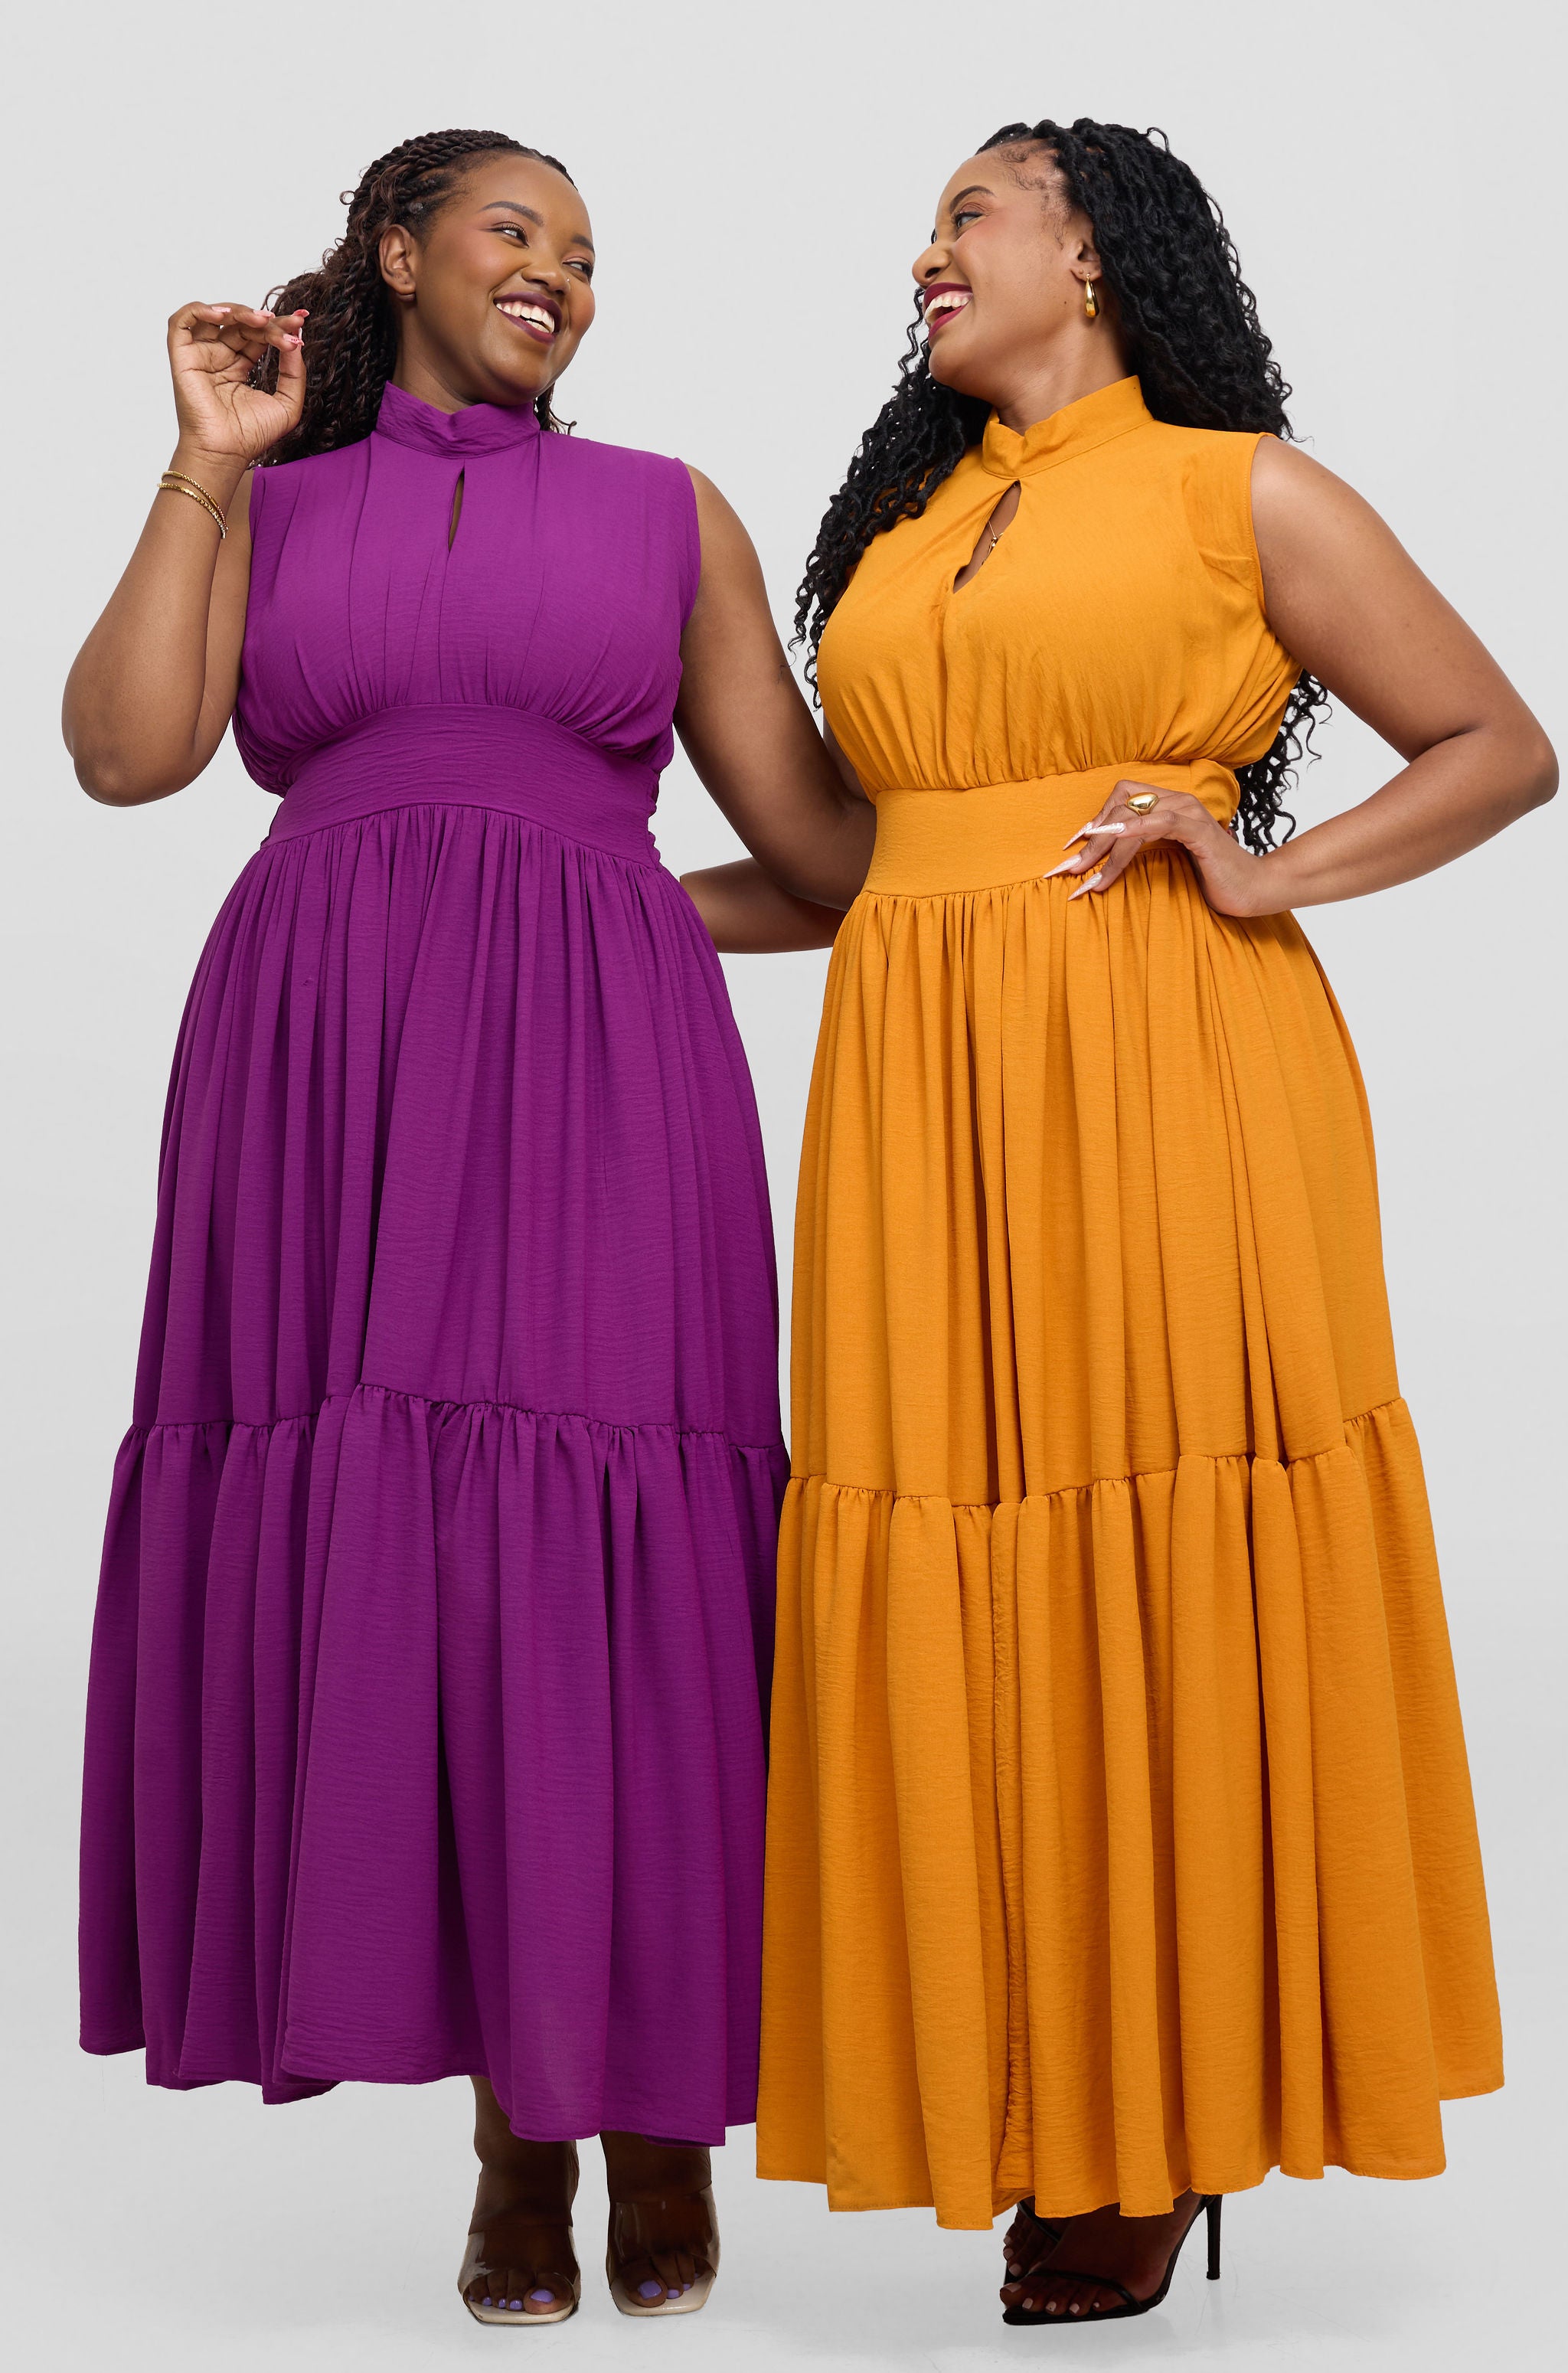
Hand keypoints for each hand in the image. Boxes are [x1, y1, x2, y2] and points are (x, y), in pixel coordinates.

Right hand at [166, 301, 306, 470]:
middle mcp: (218, 357)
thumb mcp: (287, 404)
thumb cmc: (251, 436)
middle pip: (241, 325)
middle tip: (288, 325)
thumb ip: (294, 374)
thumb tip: (296, 341)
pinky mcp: (182, 356)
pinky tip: (224, 315)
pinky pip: (182, 321)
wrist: (225, 452)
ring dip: (240, 311)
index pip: (258, 336)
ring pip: (215, 316)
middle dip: (267, 321)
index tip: (300, 322)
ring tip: (262, 320)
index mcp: (239, 366)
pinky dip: (200, 310)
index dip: (279, 326)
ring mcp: (200, 355)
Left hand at [1046, 779, 1287, 917]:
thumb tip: (1102, 859)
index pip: (1121, 799)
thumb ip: (1142, 851)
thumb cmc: (1211, 879)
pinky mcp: (1199, 829)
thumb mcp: (1168, 862)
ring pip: (1133, 817)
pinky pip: (1161, 822)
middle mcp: (1177, 801)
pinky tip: (1114, 840)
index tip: (1070, 848)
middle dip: (1090, 841)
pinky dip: (1134, 829)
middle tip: (1068, 871)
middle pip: (1120, 806)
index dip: (1093, 821)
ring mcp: (1189, 812)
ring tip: (1083, 875)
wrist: (1250, 890)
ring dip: (1103, 847)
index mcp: (1168, 805)